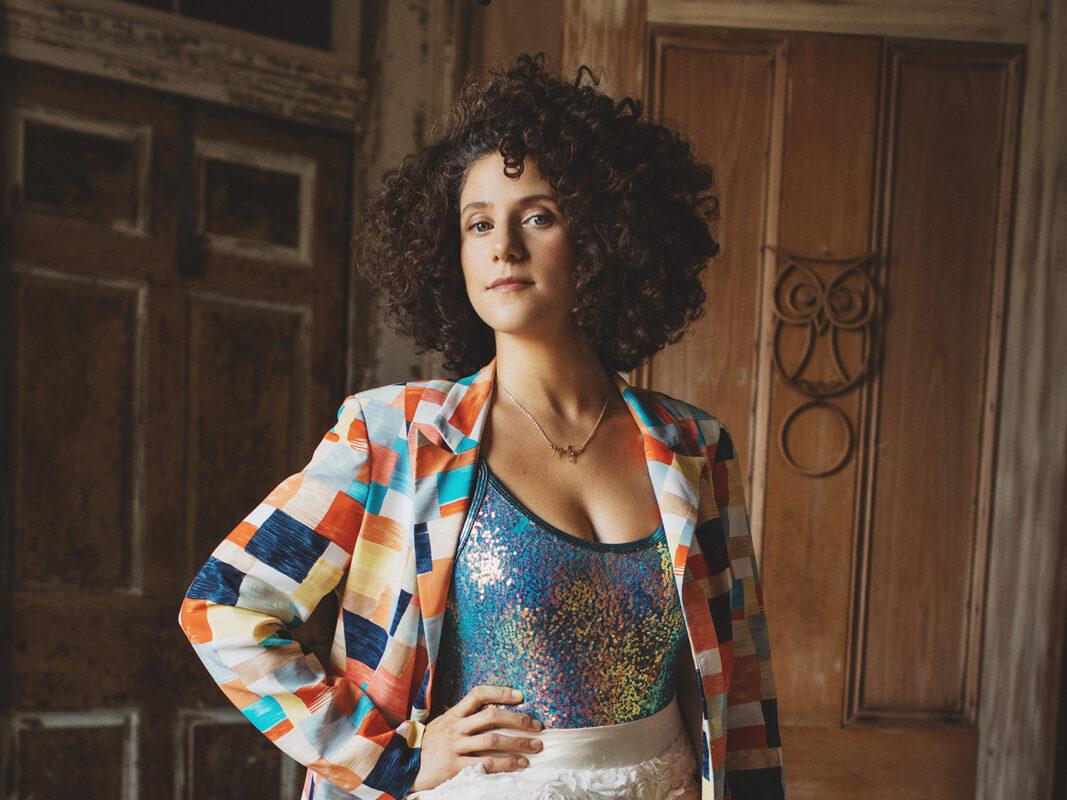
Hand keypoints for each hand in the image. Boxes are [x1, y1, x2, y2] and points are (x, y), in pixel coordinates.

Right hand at [411, 685, 543, 790]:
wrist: (401, 769)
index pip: (478, 694)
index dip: (500, 692)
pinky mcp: (455, 767)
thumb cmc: (427, 747)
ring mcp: (454, 746)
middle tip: (537, 726)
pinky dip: (507, 763)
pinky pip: (486, 763)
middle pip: (491, 716)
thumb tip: (490, 713)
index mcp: (452, 715)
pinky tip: (520, 764)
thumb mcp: (441, 727)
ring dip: (518, 743)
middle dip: (518, 720)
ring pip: (492, 739)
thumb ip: (462, 719)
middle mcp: (454, 727)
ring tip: (536, 746)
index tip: (520, 696)